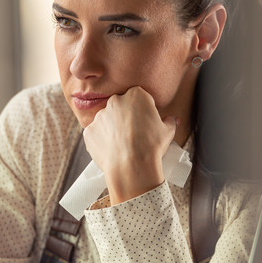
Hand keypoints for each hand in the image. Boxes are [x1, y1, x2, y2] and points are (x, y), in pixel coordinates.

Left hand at [82, 87, 175, 203]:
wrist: (131, 167)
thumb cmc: (151, 147)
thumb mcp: (167, 132)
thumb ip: (169, 121)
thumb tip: (172, 120)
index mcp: (136, 95)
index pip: (140, 98)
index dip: (144, 111)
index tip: (146, 122)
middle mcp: (115, 101)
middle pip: (121, 106)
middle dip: (126, 117)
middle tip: (135, 134)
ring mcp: (100, 116)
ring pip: (107, 120)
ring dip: (113, 128)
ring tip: (123, 145)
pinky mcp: (89, 130)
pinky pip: (96, 133)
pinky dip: (102, 140)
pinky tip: (112, 150)